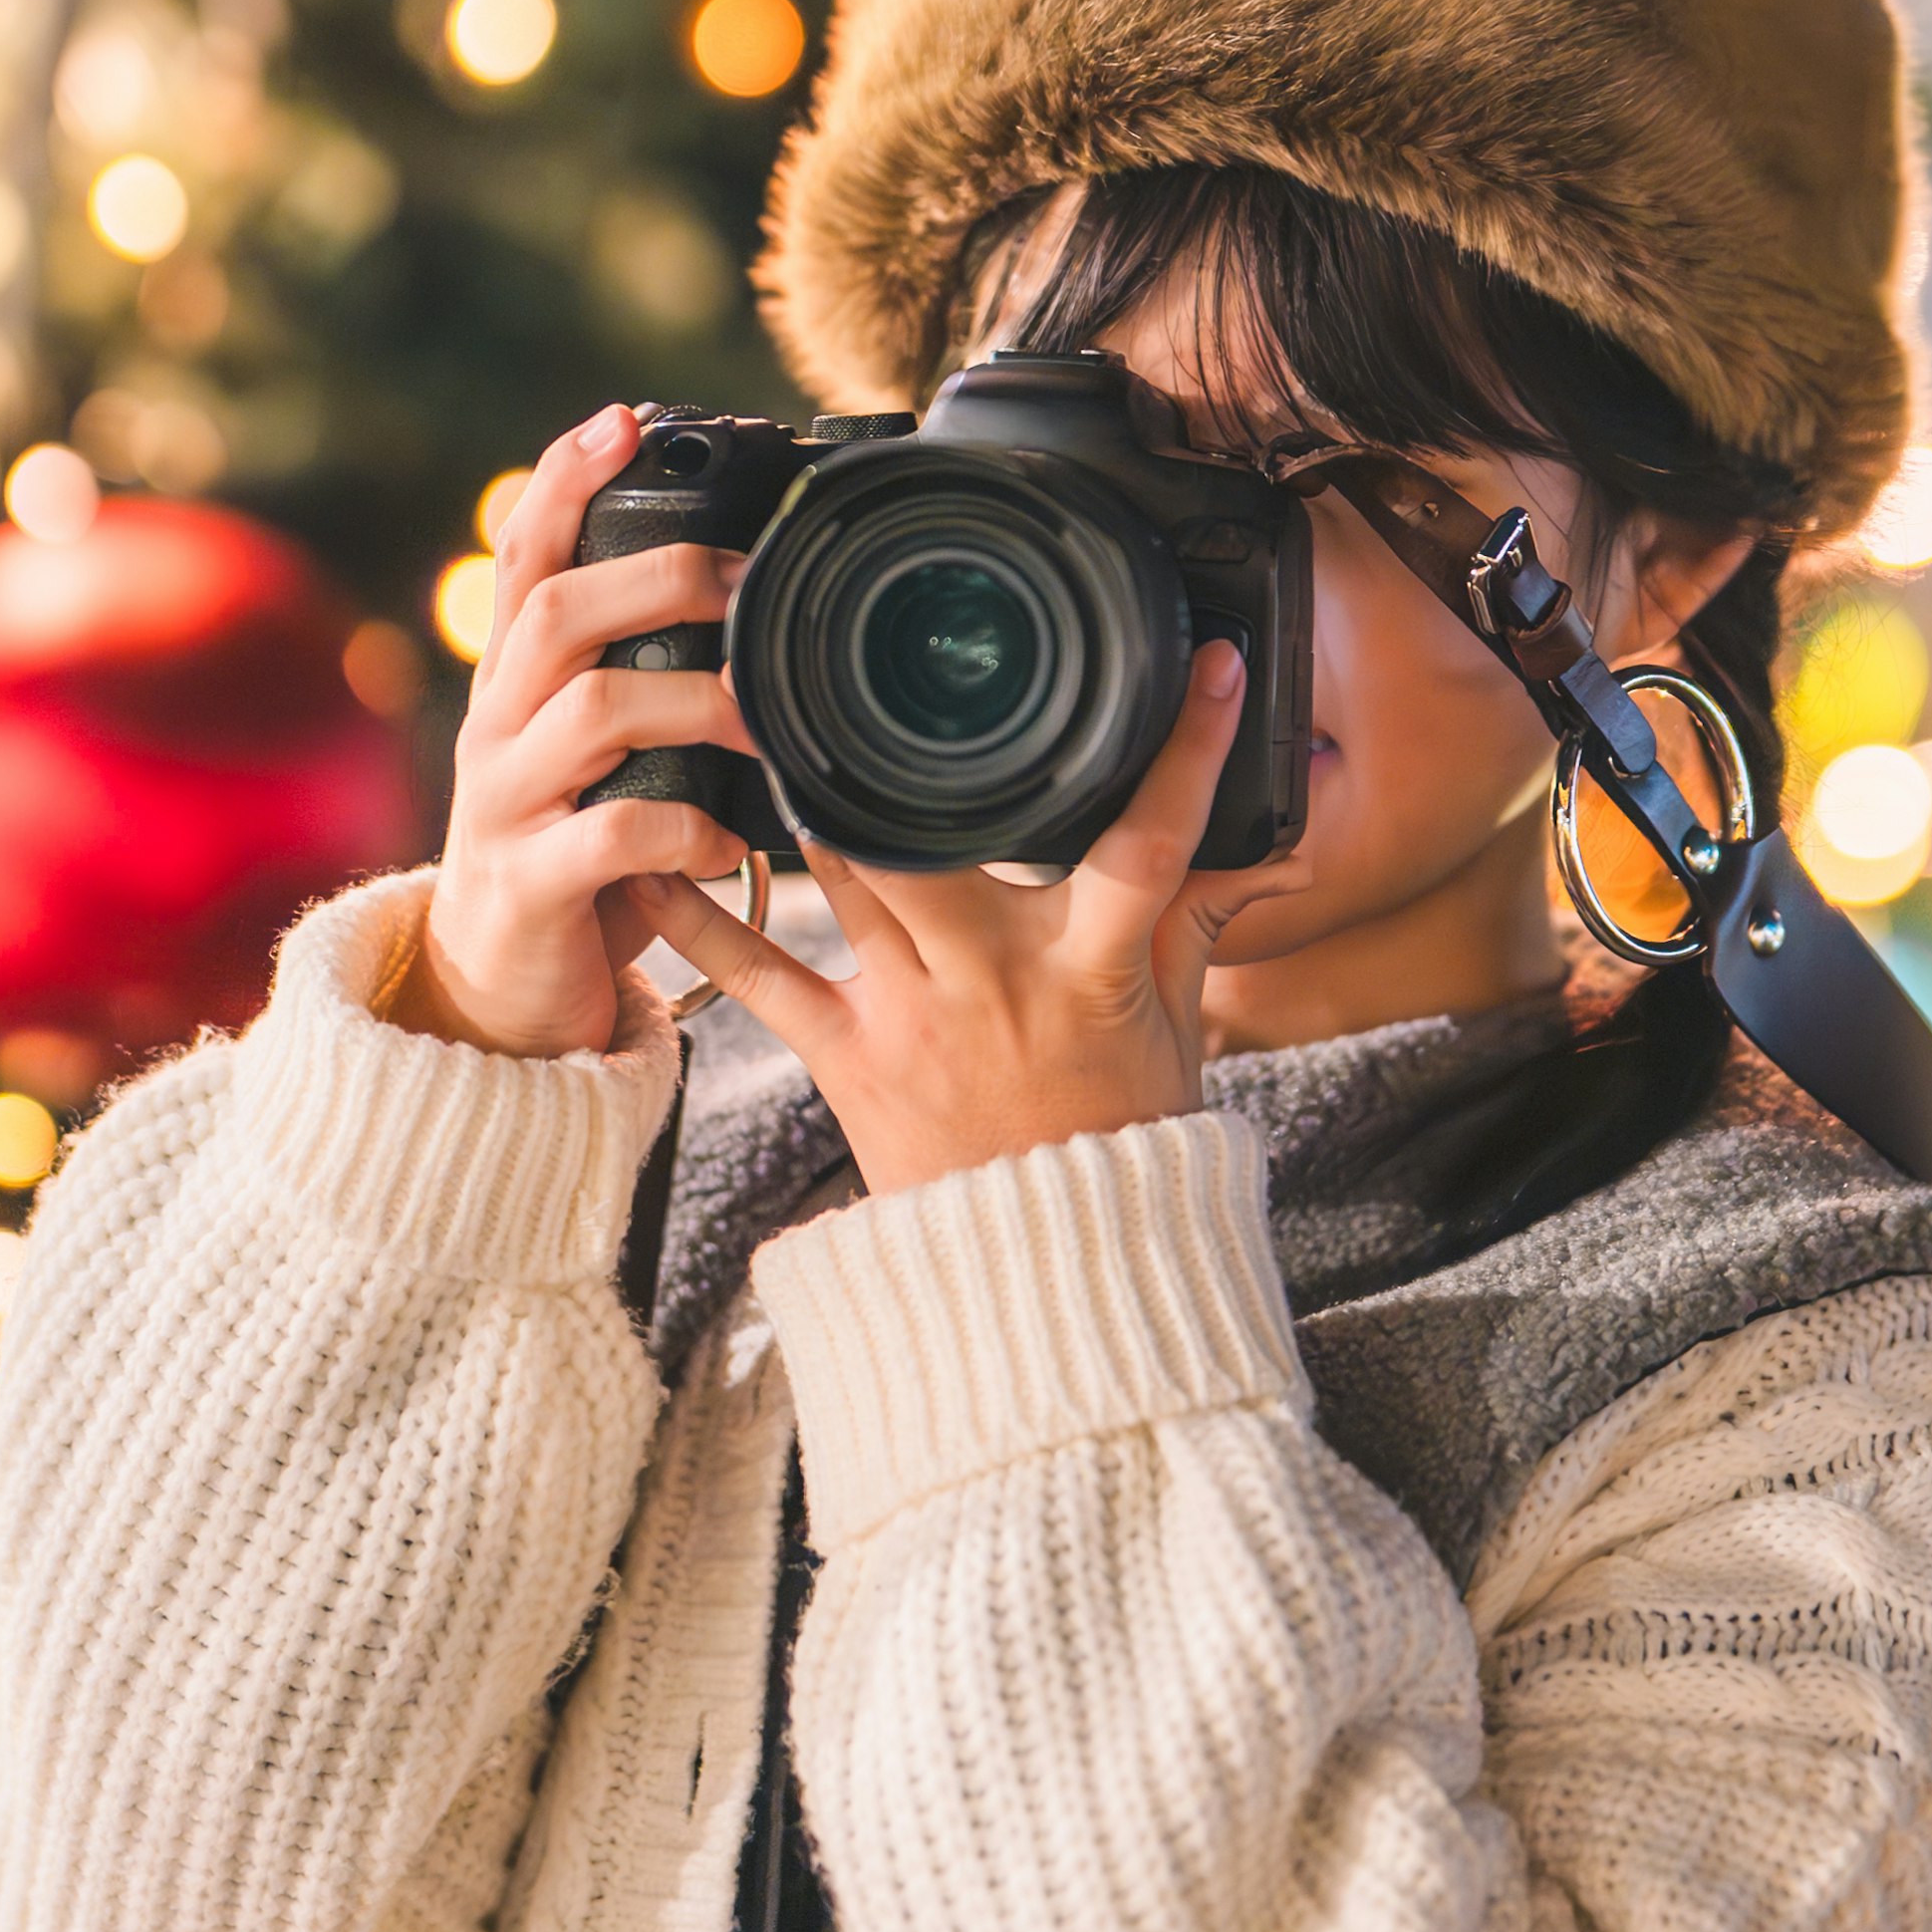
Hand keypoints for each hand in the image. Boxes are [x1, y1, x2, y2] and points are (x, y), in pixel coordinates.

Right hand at [397, 403, 752, 1060]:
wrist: (493, 996)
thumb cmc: (573, 856)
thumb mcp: (590, 753)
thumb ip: (634, 677)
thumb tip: (738, 590)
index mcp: (512, 683)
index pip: (522, 556)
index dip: (562, 481)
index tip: (620, 420)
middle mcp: (494, 727)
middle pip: (555, 614)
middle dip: (658, 578)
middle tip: (748, 580)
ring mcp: (502, 805)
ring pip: (590, 714)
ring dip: (695, 702)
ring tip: (765, 719)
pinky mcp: (527, 887)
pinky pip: (609, 838)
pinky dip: (683, 830)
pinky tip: (727, 839)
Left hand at [625, 638, 1309, 1195]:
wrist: (1050, 1276)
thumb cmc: (1116, 1135)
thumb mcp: (1176, 1021)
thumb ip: (1206, 911)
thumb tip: (1289, 830)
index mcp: (1096, 968)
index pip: (1153, 843)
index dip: (1190, 753)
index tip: (1215, 666)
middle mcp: (999, 981)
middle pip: (950, 845)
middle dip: (912, 759)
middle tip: (865, 654)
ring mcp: (914, 1016)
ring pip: (848, 881)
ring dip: (796, 797)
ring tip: (745, 704)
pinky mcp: (845, 1057)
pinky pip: (760, 979)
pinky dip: (699, 922)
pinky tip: (643, 858)